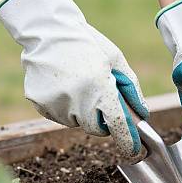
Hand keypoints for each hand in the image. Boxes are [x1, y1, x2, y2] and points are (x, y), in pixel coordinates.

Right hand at [0, 0, 148, 157]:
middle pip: (96, 128)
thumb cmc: (88, 43)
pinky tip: (63, 84)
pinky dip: (65, 106)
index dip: (128, 141)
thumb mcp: (116, 60)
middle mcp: (77, 100)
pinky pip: (59, 115)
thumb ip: (131, 89)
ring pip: (77, 122)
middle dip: (103, 119)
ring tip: (79, 83)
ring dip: (83, 111)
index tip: (135, 151)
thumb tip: (142, 114)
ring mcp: (56, 104)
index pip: (117, 125)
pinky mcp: (39, 103)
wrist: (48, 31)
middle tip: (100, 96)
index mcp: (99, 87)